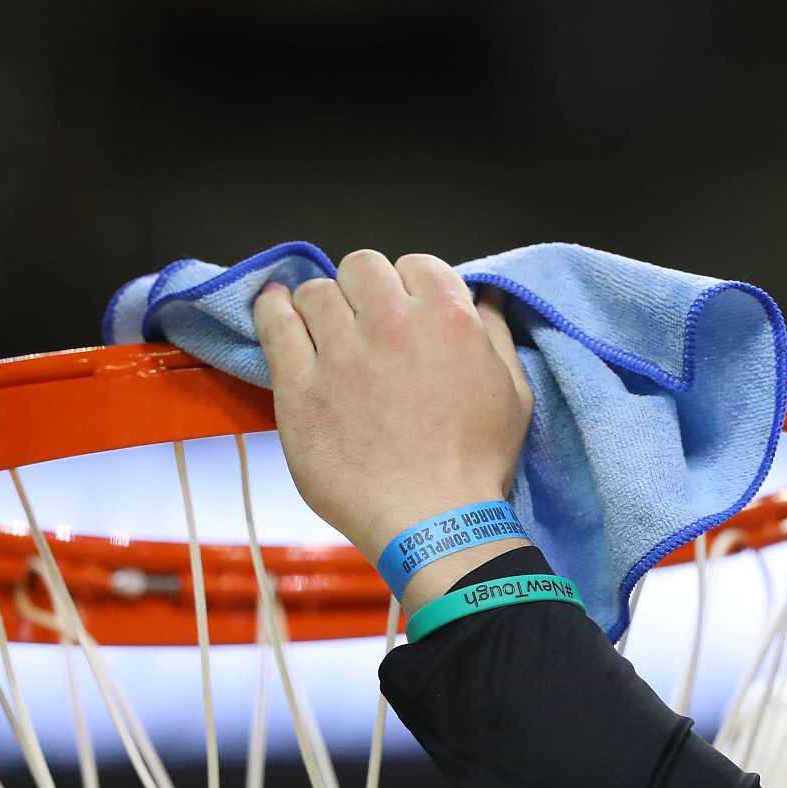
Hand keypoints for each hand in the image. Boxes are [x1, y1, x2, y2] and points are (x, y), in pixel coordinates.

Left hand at [253, 252, 535, 610]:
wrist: (435, 523)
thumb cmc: (477, 465)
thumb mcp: (514, 393)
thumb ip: (496, 333)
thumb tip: (485, 293)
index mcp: (449, 319)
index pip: (417, 264)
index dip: (409, 285)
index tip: (403, 309)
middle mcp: (392, 324)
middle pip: (362, 267)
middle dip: (364, 288)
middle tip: (364, 321)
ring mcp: (341, 353)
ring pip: (315, 291)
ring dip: (321, 305)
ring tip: (324, 332)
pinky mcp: (300, 387)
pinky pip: (273, 324)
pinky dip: (271, 310)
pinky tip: (275, 310)